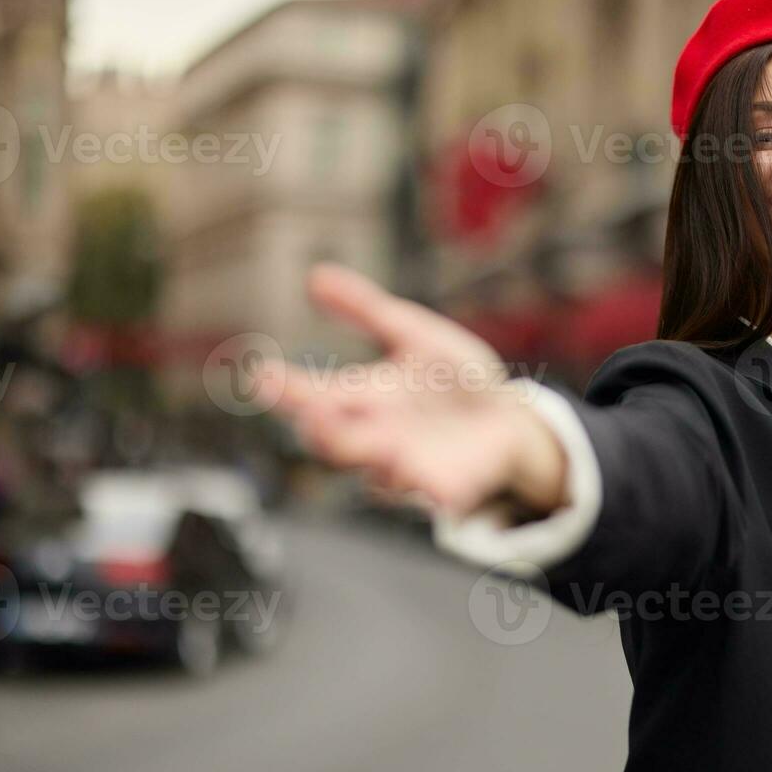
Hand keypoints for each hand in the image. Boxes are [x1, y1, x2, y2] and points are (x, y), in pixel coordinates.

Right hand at [255, 264, 568, 519]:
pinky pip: (434, 495)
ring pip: (377, 473)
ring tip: (376, 443)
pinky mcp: (447, 488)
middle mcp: (375, 437)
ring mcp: (408, 467)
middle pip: (335, 441)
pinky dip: (430, 492)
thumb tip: (314, 275)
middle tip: (315, 413)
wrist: (510, 417)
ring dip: (374, 459)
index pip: (311, 397)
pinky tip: (431, 487)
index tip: (261, 376)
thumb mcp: (413, 334)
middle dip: (324, 430)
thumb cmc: (453, 377)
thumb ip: (366, 309)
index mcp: (361, 399)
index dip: (285, 390)